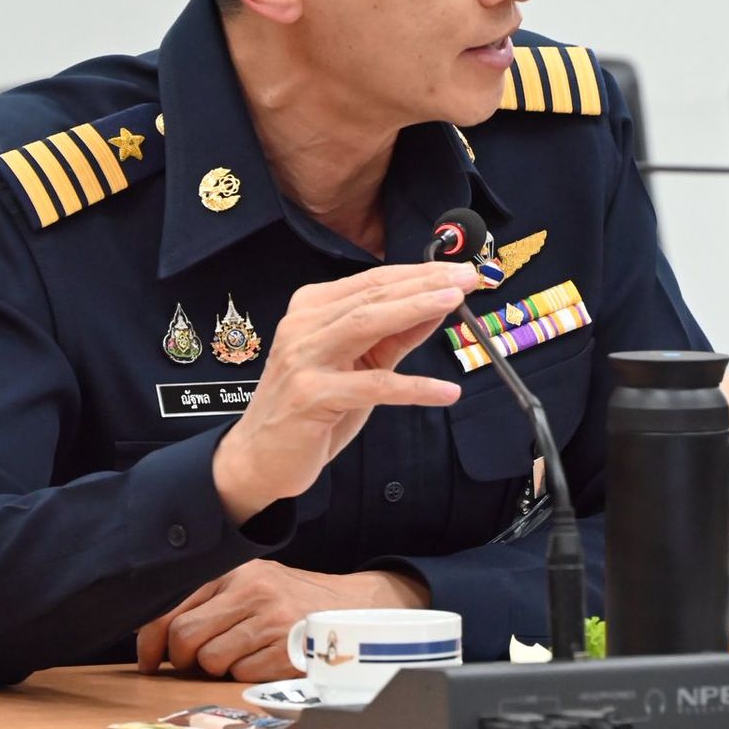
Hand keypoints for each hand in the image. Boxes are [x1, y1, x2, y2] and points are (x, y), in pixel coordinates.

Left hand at [135, 560, 426, 679]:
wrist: (353, 608)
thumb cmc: (290, 601)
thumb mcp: (253, 583)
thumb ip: (209, 601)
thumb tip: (156, 638)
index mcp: (238, 570)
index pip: (174, 602)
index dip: (151, 637)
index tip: (148, 659)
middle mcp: (254, 590)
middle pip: (186, 636)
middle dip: (181, 659)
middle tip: (192, 663)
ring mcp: (273, 620)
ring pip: (210, 660)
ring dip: (215, 667)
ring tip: (237, 655)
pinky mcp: (288, 650)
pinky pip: (241, 674)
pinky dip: (244, 674)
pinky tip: (262, 660)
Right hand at [211, 262, 477, 521]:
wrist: (260, 458)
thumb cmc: (313, 408)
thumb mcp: (359, 364)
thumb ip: (394, 336)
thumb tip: (438, 306)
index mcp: (312, 308)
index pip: (373, 281)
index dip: (419, 273)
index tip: (460, 270)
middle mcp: (303, 326)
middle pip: (372, 295)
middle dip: (424, 283)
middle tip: (467, 277)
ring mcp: (304, 358)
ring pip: (366, 323)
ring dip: (416, 309)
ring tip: (456, 303)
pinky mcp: (311, 395)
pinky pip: (373, 386)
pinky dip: (414, 387)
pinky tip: (446, 391)